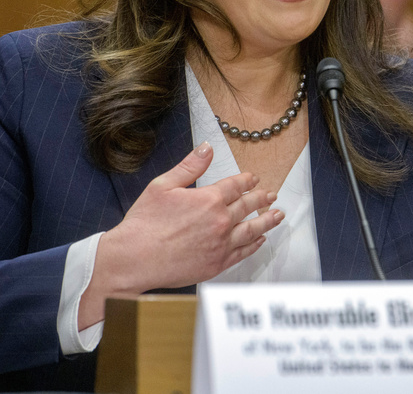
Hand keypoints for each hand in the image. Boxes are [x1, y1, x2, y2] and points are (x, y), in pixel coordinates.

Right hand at [79, 141, 282, 327]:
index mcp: (209, 199)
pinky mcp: (217, 264)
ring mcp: (221, 244)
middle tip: (271, 195)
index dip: (247, 181)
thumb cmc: (145, 223)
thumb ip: (190, 166)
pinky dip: (254, 245)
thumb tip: (207, 148)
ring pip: (252, 230)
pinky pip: (243, 252)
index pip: (235, 186)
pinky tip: (260, 240)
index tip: (254, 179)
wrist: (135, 259)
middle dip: (261, 199)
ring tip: (278, 215)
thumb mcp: (163, 185)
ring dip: (267, 220)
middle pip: (248, 206)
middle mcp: (220, 221)